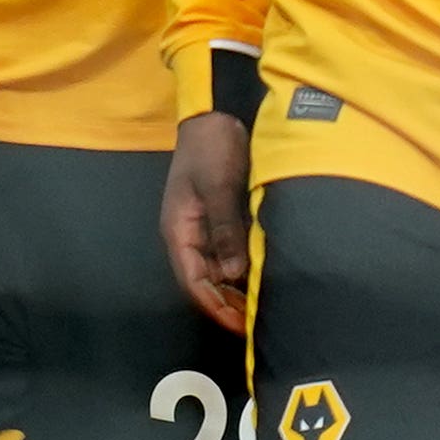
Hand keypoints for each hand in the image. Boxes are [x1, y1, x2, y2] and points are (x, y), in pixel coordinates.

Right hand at [165, 111, 253, 333]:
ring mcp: (203, 227)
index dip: (213, 306)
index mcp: (178, 230)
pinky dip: (241, 269)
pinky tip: (260, 277)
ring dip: (234, 289)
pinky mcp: (220, 218)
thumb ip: (225, 230)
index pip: (192, 281)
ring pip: (216, 269)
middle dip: (225, 303)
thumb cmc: (212, 149)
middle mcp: (188, 234)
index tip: (238, 325)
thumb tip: (233, 275)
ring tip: (260, 306)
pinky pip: (228, 253)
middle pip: (203, 280)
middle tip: (255, 323)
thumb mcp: (218, 188)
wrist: (216, 114)